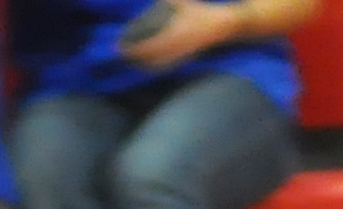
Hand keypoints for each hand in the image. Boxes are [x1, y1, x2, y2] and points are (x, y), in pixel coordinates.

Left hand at [122, 0, 240, 65]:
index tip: (121, 46)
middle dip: (134, 58)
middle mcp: (176, 47)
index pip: (148, 46)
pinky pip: (167, 66)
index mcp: (173, 34)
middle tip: (121, 53)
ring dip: (143, 64)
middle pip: (150, 59)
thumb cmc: (201, 12)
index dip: (134, 49)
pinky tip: (147, 65)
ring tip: (131, 60)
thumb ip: (166, 0)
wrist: (221, 26)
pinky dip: (155, 67)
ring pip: (158, 65)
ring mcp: (181, 55)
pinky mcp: (185, 58)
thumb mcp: (181, 3)